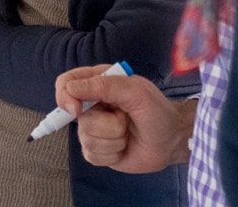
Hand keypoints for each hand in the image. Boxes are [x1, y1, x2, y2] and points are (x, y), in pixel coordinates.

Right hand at [54, 65, 195, 173]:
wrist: (172, 142)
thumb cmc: (157, 111)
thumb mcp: (135, 91)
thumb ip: (104, 85)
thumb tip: (70, 88)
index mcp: (98, 83)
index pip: (66, 83)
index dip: (65, 96)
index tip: (77, 109)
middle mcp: (92, 105)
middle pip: (73, 115)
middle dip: (103, 122)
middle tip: (124, 119)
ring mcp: (93, 129)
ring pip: (85, 137)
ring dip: (113, 138)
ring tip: (128, 133)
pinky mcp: (98, 150)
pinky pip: (91, 155)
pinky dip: (111, 153)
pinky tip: (124, 148)